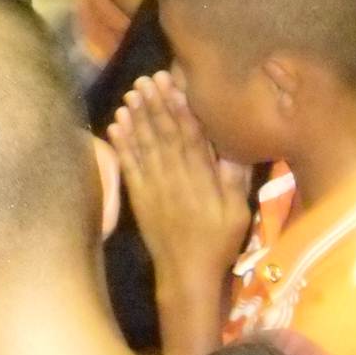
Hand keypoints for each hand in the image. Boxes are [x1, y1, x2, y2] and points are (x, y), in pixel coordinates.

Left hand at [108, 72, 251, 292]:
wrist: (186, 275)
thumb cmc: (218, 242)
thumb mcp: (238, 213)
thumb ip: (235, 179)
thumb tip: (235, 144)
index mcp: (202, 181)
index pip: (190, 137)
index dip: (180, 109)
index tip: (173, 84)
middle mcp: (176, 179)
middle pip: (164, 135)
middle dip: (156, 105)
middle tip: (148, 78)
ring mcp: (154, 188)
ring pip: (146, 146)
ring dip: (138, 118)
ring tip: (131, 93)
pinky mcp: (139, 198)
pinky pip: (129, 167)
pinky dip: (122, 145)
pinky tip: (116, 124)